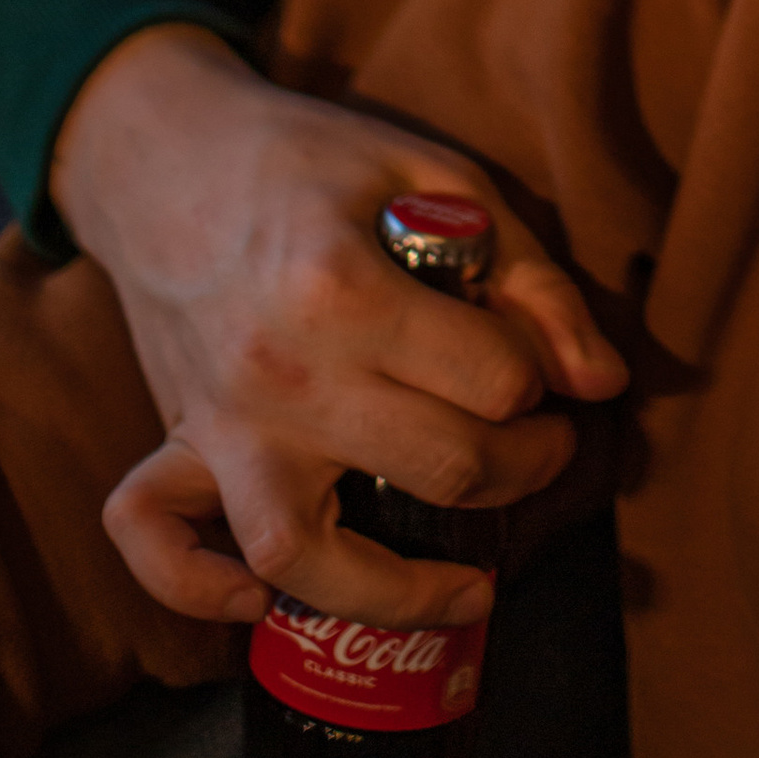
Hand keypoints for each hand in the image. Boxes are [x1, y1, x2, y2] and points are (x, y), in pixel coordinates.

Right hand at [50, 23, 625, 631]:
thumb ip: (531, 277)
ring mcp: (218, 420)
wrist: (167, 153)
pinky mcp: (173, 441)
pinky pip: (156, 545)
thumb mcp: (439, 178)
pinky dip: (201, 591)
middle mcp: (281, 371)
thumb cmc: (314, 161)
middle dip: (524, 467)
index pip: (495, 377)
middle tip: (543, 443)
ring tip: (469, 587)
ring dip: (397, 591)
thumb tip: (602, 382)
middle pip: (438, 467)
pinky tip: (266, 603)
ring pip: (299, 555)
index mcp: (346, 287)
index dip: (543, 376)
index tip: (542, 366)